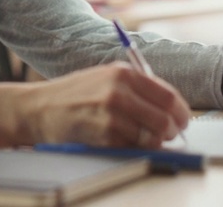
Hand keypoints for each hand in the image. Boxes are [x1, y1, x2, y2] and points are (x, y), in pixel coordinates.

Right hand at [0, 63, 189, 148]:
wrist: (40, 108)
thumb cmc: (74, 94)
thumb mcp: (105, 78)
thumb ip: (136, 88)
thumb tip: (170, 108)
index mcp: (124, 73)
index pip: (168, 95)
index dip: (181, 112)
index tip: (182, 120)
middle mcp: (119, 90)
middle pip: (164, 118)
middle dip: (171, 131)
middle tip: (170, 135)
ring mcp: (111, 113)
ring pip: (151, 136)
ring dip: (154, 143)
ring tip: (147, 140)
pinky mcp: (104, 134)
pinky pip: (133, 148)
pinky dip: (135, 149)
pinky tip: (125, 142)